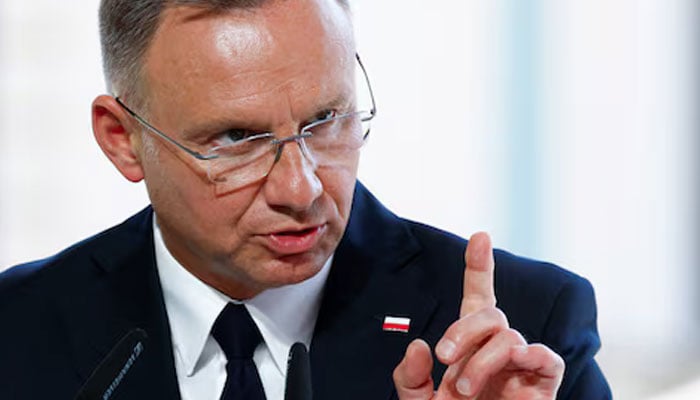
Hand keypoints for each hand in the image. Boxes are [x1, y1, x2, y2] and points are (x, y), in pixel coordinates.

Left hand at [393, 232, 564, 398]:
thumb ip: (410, 377)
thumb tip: (419, 345)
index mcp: (469, 347)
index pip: (477, 299)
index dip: (479, 268)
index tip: (480, 237)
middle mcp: (497, 350)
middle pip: (489, 312)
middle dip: (463, 327)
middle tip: (445, 355)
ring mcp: (520, 366)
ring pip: (509, 334)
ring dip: (483, 358)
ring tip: (464, 389)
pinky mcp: (542, 386)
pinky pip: (547, 358)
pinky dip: (530, 357)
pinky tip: (511, 370)